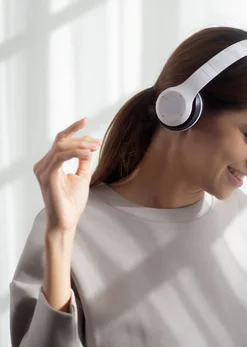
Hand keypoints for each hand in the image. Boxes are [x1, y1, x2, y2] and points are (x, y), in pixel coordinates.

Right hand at [33, 118, 100, 232]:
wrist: (67, 220)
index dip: (73, 130)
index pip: (60, 141)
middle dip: (81, 139)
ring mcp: (43, 171)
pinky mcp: (47, 177)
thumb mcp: (82, 176)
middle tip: (98, 142)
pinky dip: (75, 153)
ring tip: (95, 147)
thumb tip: (89, 146)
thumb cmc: (72, 201)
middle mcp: (43, 165)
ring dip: (80, 145)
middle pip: (61, 142)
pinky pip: (60, 158)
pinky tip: (88, 153)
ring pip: (61, 148)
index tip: (86, 122)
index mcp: (50, 164)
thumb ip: (83, 161)